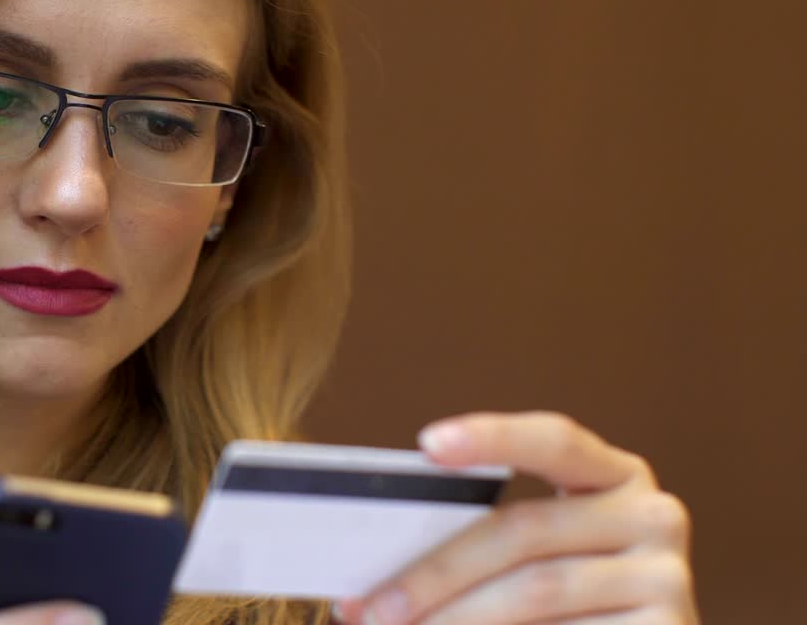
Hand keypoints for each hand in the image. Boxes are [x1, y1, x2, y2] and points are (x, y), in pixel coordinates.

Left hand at [335, 411, 698, 624]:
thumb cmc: (568, 604)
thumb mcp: (531, 557)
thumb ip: (473, 545)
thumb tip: (374, 577)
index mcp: (613, 474)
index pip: (554, 439)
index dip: (494, 436)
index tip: (429, 444)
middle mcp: (653, 514)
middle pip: (524, 530)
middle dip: (436, 571)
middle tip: (374, 607)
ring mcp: (669, 577)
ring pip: (537, 589)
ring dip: (457, 617)